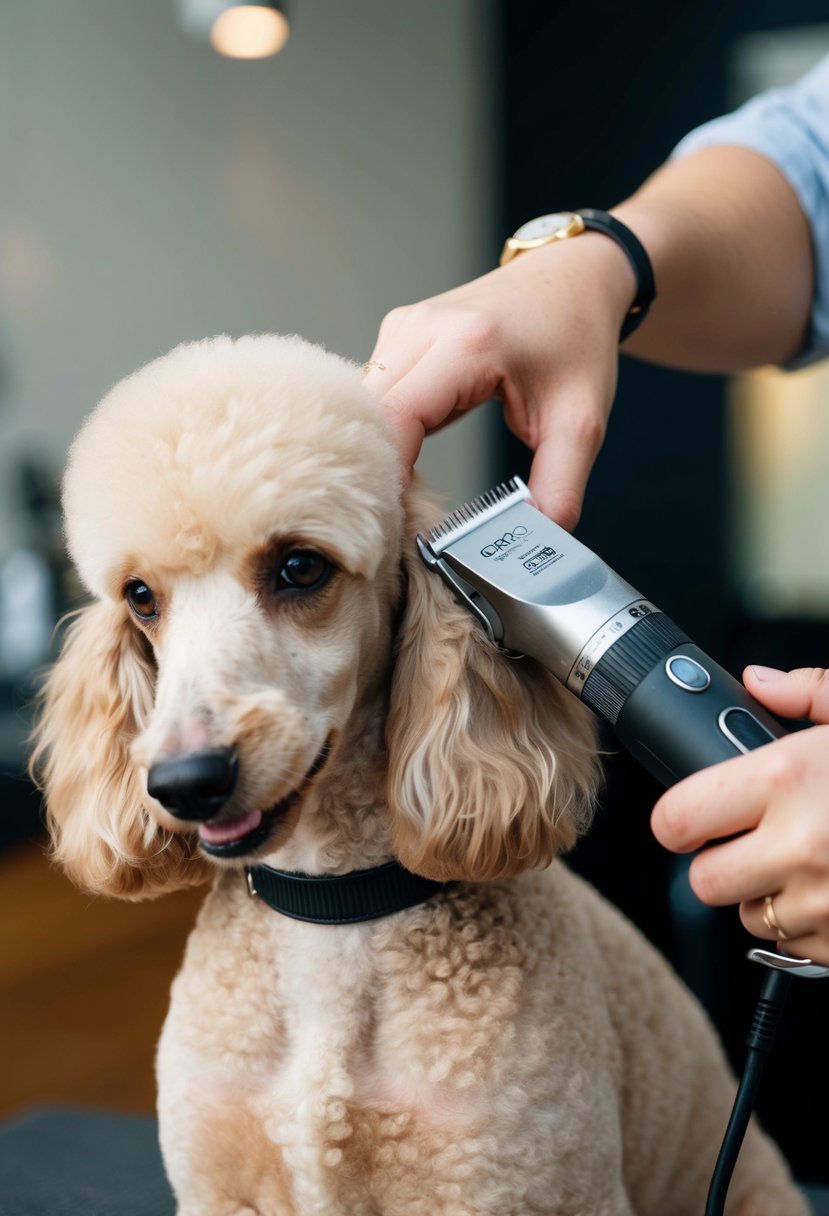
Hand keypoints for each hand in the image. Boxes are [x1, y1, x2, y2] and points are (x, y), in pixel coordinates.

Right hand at [363, 233, 635, 528]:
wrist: (575, 277)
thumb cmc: (578, 338)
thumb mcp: (581, 422)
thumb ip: (559, 487)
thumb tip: (534, 541)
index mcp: (466, 344)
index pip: (396, 420)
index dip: (389, 476)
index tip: (399, 522)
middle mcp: (422, 328)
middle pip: (366, 416)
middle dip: (376, 471)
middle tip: (397, 520)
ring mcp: (403, 326)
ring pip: (361, 406)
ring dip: (376, 451)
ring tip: (402, 494)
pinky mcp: (398, 333)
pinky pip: (371, 393)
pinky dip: (383, 430)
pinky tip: (404, 458)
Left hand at [651, 666, 828, 963]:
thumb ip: (810, 693)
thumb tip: (758, 682)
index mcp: (788, 778)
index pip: (676, 819)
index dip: (679, 819)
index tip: (692, 815)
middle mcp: (798, 845)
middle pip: (702, 882)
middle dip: (720, 861)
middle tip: (752, 838)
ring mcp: (825, 905)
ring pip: (748, 916)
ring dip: (766, 895)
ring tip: (810, 860)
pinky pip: (795, 945)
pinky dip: (808, 925)